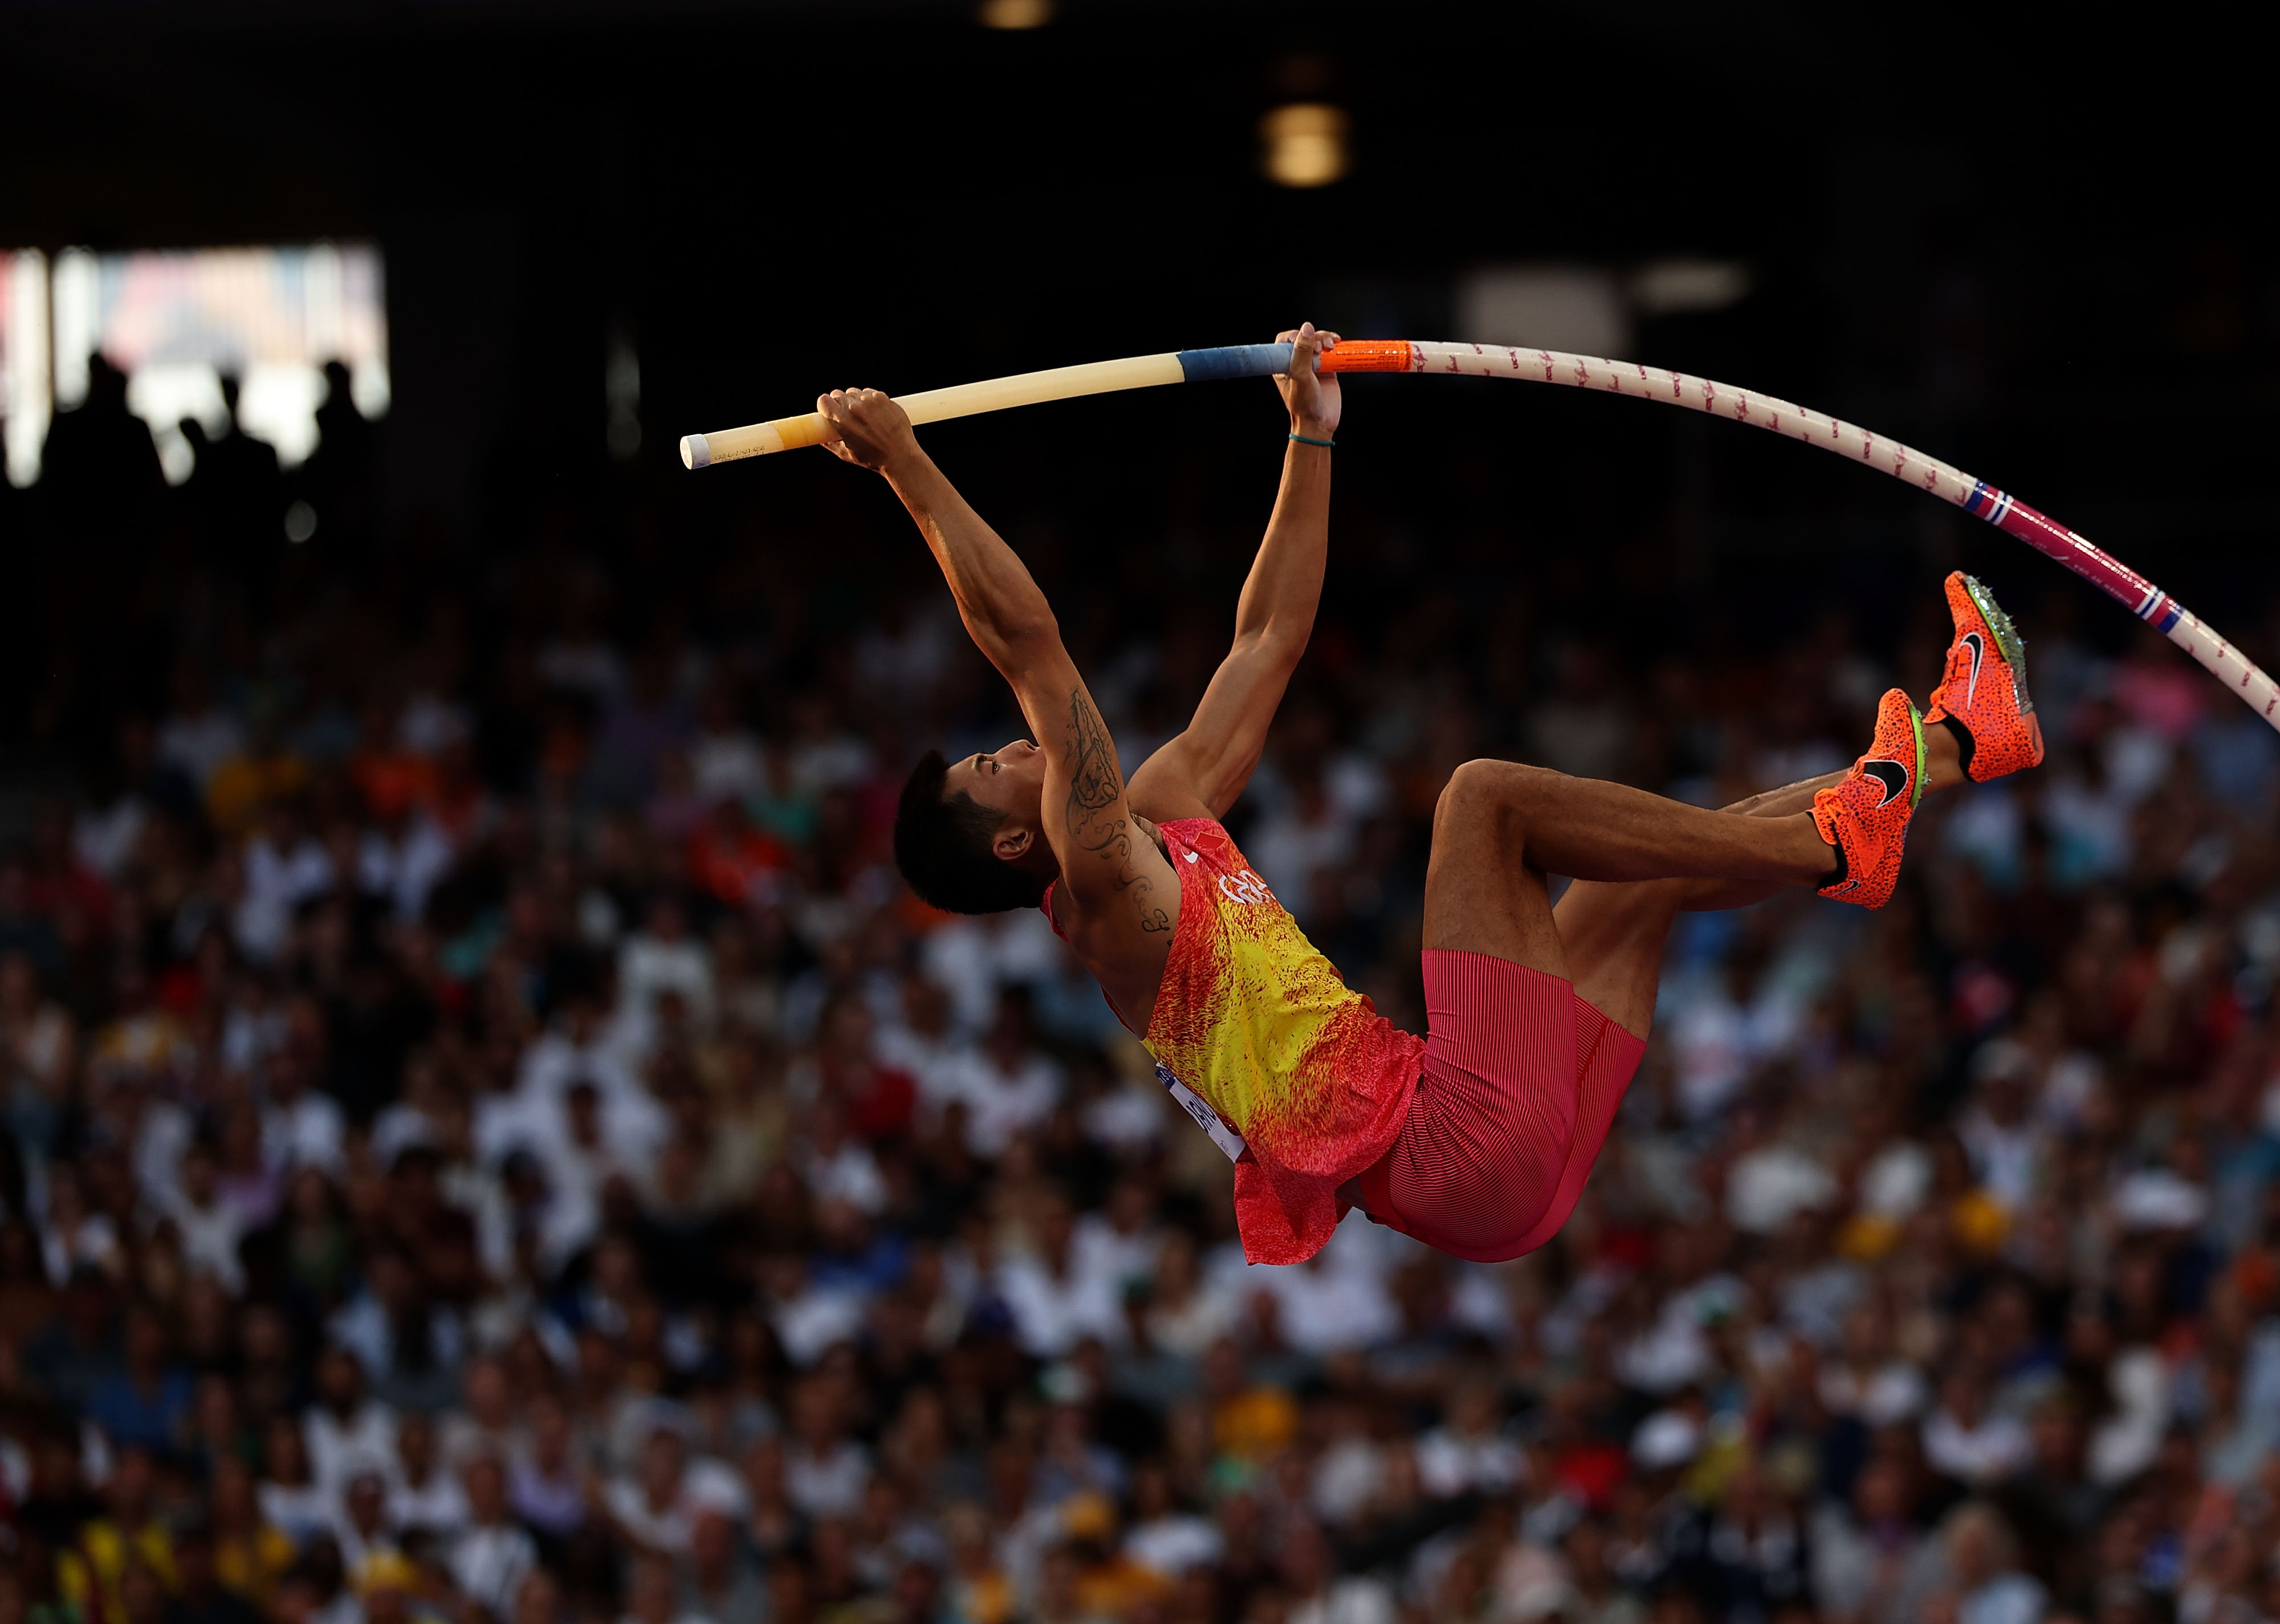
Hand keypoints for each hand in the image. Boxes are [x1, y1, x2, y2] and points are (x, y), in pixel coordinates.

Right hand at [816, 387, 920, 472]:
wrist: (900, 456)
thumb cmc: (873, 458)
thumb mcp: (846, 454)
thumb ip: (830, 443)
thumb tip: (820, 437)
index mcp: (842, 421)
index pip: (824, 400)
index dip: (825, 405)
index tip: (829, 411)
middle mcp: (854, 408)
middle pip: (838, 394)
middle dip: (839, 403)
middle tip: (847, 416)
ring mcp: (869, 401)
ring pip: (854, 392)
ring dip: (855, 401)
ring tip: (863, 416)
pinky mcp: (882, 398)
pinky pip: (869, 393)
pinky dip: (870, 400)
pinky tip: (875, 413)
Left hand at [1274, 322, 1341, 438]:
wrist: (1319, 423)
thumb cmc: (1304, 404)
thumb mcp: (1300, 375)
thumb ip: (1302, 351)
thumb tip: (1306, 328)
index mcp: (1283, 365)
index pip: (1284, 341)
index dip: (1295, 335)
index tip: (1305, 338)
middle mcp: (1296, 363)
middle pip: (1304, 338)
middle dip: (1314, 337)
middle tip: (1319, 348)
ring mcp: (1312, 365)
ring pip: (1318, 342)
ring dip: (1325, 339)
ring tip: (1330, 347)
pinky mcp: (1327, 369)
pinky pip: (1330, 352)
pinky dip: (1334, 346)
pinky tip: (1337, 344)